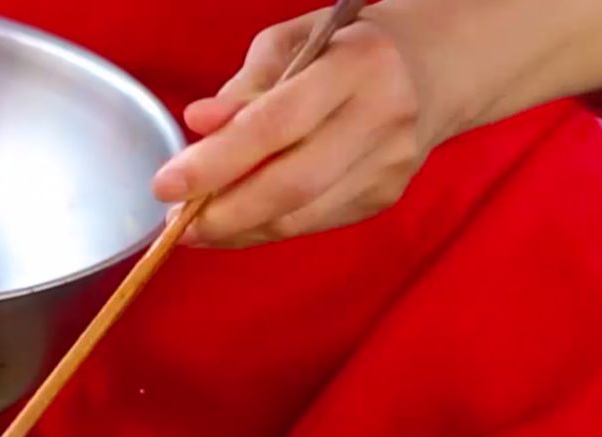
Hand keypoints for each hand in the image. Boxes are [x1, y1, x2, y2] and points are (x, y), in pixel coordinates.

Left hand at [150, 4, 453, 248]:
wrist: (436, 69)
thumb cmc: (346, 50)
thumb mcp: (292, 43)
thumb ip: (244, 86)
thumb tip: (199, 123)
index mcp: (357, 65)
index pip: (275, 124)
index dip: (215, 161)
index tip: (165, 184)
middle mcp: (382, 117)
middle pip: (289, 184)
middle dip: (221, 212)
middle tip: (175, 221)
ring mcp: (389, 165)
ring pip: (298, 216)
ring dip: (235, 229)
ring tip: (194, 224)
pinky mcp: (384, 197)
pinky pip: (310, 224)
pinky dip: (262, 228)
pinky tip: (234, 220)